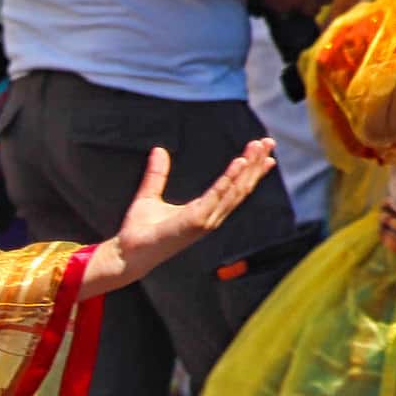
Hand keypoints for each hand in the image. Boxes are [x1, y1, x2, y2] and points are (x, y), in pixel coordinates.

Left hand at [81, 139, 277, 298]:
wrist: (127, 253)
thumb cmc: (139, 231)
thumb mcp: (149, 196)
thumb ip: (157, 174)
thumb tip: (158, 150)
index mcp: (203, 210)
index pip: (234, 188)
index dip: (250, 170)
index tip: (262, 152)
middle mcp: (209, 216)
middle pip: (240, 187)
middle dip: (256, 164)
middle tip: (268, 142)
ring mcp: (205, 220)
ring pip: (235, 191)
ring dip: (248, 168)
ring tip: (258, 147)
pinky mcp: (195, 222)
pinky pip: (216, 197)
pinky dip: (228, 180)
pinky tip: (239, 163)